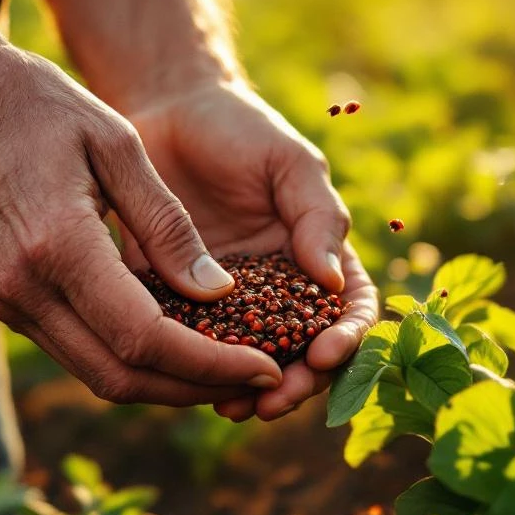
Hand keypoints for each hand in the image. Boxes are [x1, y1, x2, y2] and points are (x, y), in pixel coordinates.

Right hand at [0, 48, 283, 404]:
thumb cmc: (35, 103)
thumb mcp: (118, 145)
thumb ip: (168, 225)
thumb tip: (217, 292)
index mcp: (55, 247)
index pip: (145, 339)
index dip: (210, 364)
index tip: (267, 364)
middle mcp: (23, 290)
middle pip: (121, 377)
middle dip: (195, 386)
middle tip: (258, 372)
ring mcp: (7, 300)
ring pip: (98, 373)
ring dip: (166, 380)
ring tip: (227, 363)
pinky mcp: (5, 298)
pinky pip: (78, 347)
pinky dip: (132, 356)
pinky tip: (177, 338)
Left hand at [123, 80, 377, 420]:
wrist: (166, 108)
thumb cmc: (240, 129)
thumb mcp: (290, 162)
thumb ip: (318, 216)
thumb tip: (332, 280)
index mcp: (316, 257)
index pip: (347, 310)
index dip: (346, 339)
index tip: (326, 352)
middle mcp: (277, 288)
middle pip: (300, 351)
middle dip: (294, 383)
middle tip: (274, 401)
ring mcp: (226, 300)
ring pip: (245, 359)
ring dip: (243, 388)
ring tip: (230, 405)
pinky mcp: (173, 299)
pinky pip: (186, 342)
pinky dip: (189, 367)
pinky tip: (182, 378)